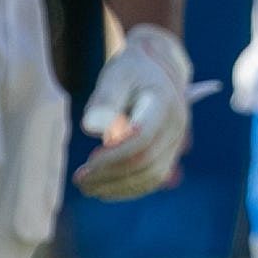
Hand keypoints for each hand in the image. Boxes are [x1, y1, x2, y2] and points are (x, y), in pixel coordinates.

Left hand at [73, 24, 193, 200]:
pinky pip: (153, 179)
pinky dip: (129, 188)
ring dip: (119, 187)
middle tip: (80, 180)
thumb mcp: (116, 75)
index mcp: (163, 103)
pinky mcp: (171, 153)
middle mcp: (176, 125)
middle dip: (111, 175)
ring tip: (89, 187)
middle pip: (146, 162)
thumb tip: (91, 128)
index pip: (141, 138)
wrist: (157, 69)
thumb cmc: (131, 72)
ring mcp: (177, 141)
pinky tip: (105, 188)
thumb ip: (104, 99)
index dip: (114, 155)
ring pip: (151, 176)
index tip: (87, 162)